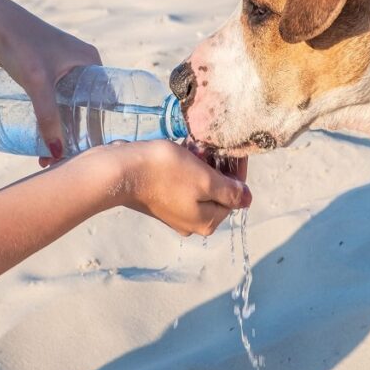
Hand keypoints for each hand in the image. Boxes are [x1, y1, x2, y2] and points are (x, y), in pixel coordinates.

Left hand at [0, 0, 100, 162]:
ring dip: (62, 131)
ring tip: (52, 156)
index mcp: (93, 64)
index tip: (92, 154)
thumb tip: (56, 155)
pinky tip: (43, 137)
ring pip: (69, 108)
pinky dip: (51, 120)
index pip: (106, 103)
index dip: (101, 130)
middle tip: (67, 160)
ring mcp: (66, 70)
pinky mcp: (48, 74)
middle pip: (87, 109)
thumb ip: (47, 117)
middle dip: (77, 136)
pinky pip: (55, 103)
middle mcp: (84, 67)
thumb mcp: (38, 83)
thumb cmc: (21, 43)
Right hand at [102, 140, 251, 235]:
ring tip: (195, 146)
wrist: (121, 171)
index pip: (235, 196)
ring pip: (200, 185)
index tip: (234, 150)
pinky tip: (182, 152)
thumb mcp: (206, 180)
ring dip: (202, 165)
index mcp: (208, 222)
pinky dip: (187, 168)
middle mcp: (192, 223)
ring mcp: (175, 213)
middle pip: (217, 192)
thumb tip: (248, 200)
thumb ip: (230, 192)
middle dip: (218, 168)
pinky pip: (183, 184)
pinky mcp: (161, 200)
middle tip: (212, 146)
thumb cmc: (165, 173)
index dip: (237, 172)